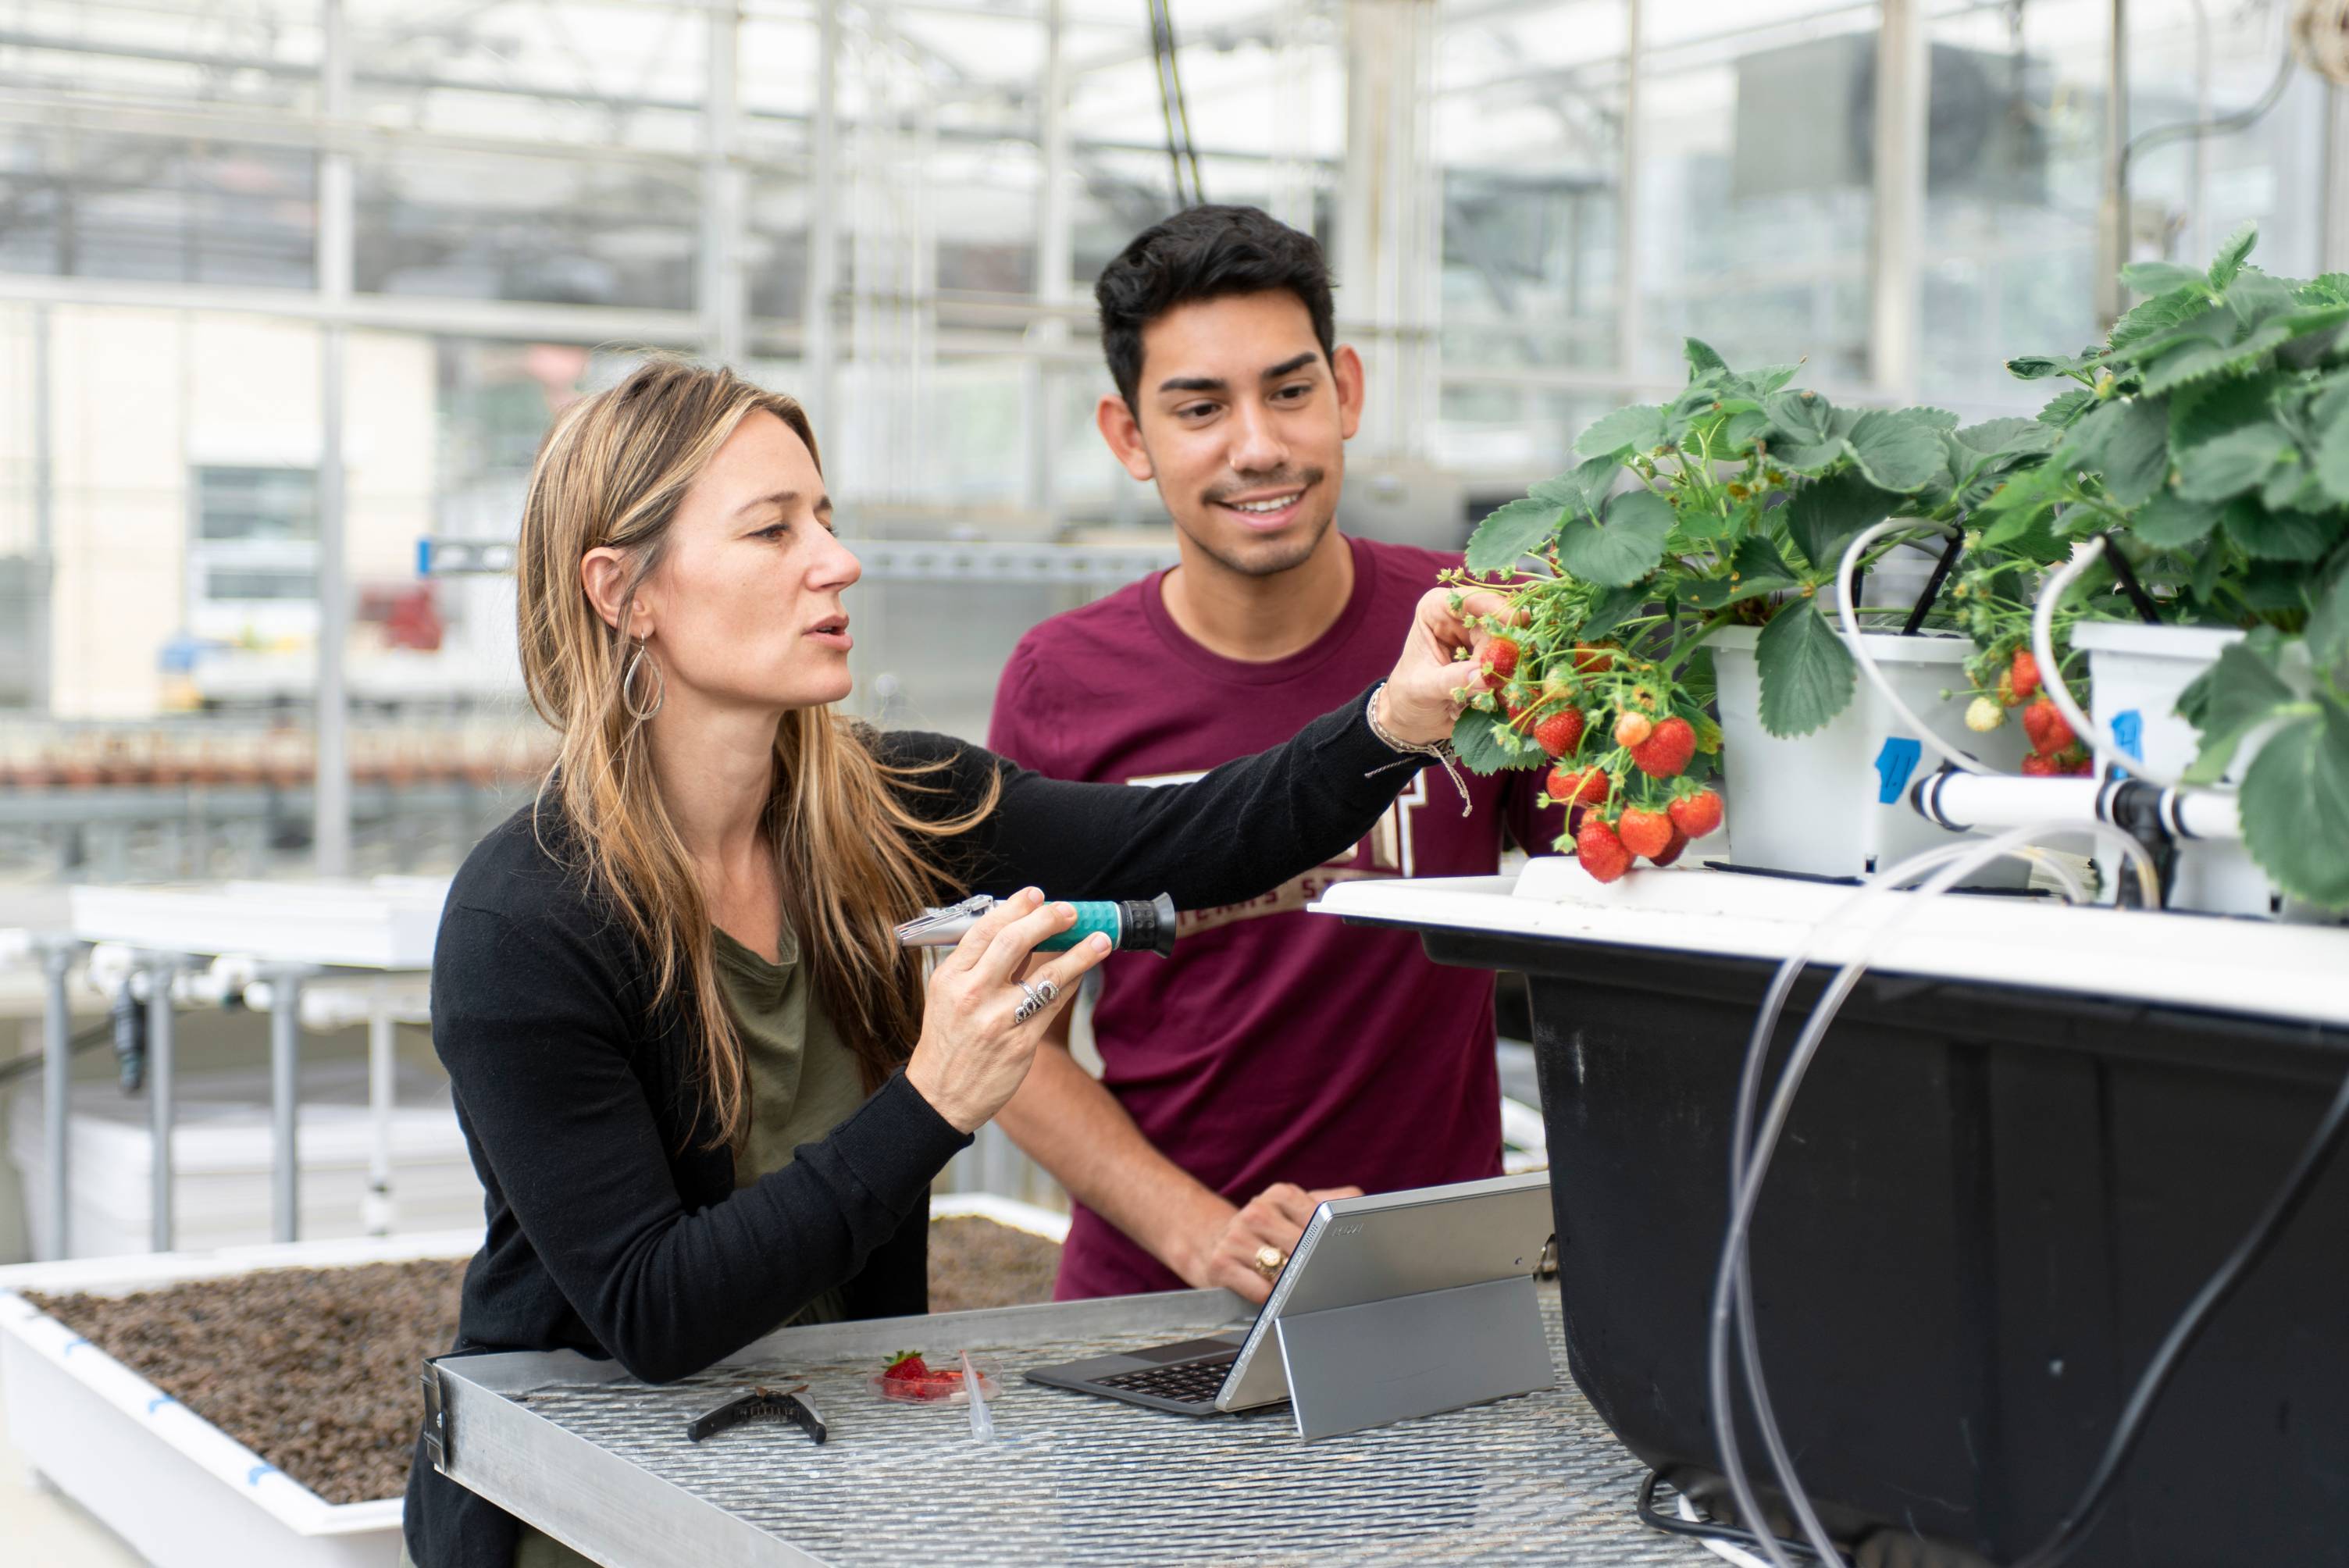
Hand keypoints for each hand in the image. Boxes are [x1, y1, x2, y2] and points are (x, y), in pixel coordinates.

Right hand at [903, 888, 1113, 1133]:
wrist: (940, 1096)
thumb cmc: (947, 1043)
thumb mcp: (946, 996)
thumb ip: (977, 966)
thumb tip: (1020, 933)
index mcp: (949, 977)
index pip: (985, 930)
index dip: (1015, 907)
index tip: (1036, 895)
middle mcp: (971, 995)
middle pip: (1015, 942)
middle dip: (1047, 920)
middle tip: (1070, 911)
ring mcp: (997, 1020)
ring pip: (1046, 975)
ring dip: (1079, 953)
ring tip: (1100, 940)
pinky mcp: (1020, 1044)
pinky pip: (1054, 1005)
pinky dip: (1071, 984)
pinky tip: (1082, 973)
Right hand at [1179, 1182, 1363, 1305]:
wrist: (1212, 1242)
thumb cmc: (1268, 1229)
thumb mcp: (1298, 1210)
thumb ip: (1333, 1203)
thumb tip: (1363, 1203)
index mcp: (1280, 1195)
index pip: (1317, 1217)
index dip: (1332, 1240)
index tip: (1344, 1256)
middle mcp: (1256, 1212)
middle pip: (1302, 1246)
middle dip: (1318, 1266)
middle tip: (1330, 1280)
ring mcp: (1236, 1237)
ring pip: (1282, 1271)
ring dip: (1296, 1285)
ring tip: (1302, 1289)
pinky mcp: (1221, 1265)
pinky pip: (1260, 1290)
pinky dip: (1274, 1299)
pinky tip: (1276, 1297)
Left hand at [1376, 586, 1520, 747]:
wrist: (1415, 717)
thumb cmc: (1410, 695)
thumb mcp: (1424, 688)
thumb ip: (1451, 680)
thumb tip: (1484, 676)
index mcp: (1436, 609)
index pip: (1471, 600)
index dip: (1497, 609)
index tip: (1518, 622)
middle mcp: (1462, 616)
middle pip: (1498, 623)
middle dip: (1504, 650)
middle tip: (1504, 680)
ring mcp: (1481, 636)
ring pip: (1510, 644)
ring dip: (1509, 670)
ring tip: (1496, 696)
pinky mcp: (1495, 656)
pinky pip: (1514, 663)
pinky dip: (1512, 680)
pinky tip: (1502, 698)